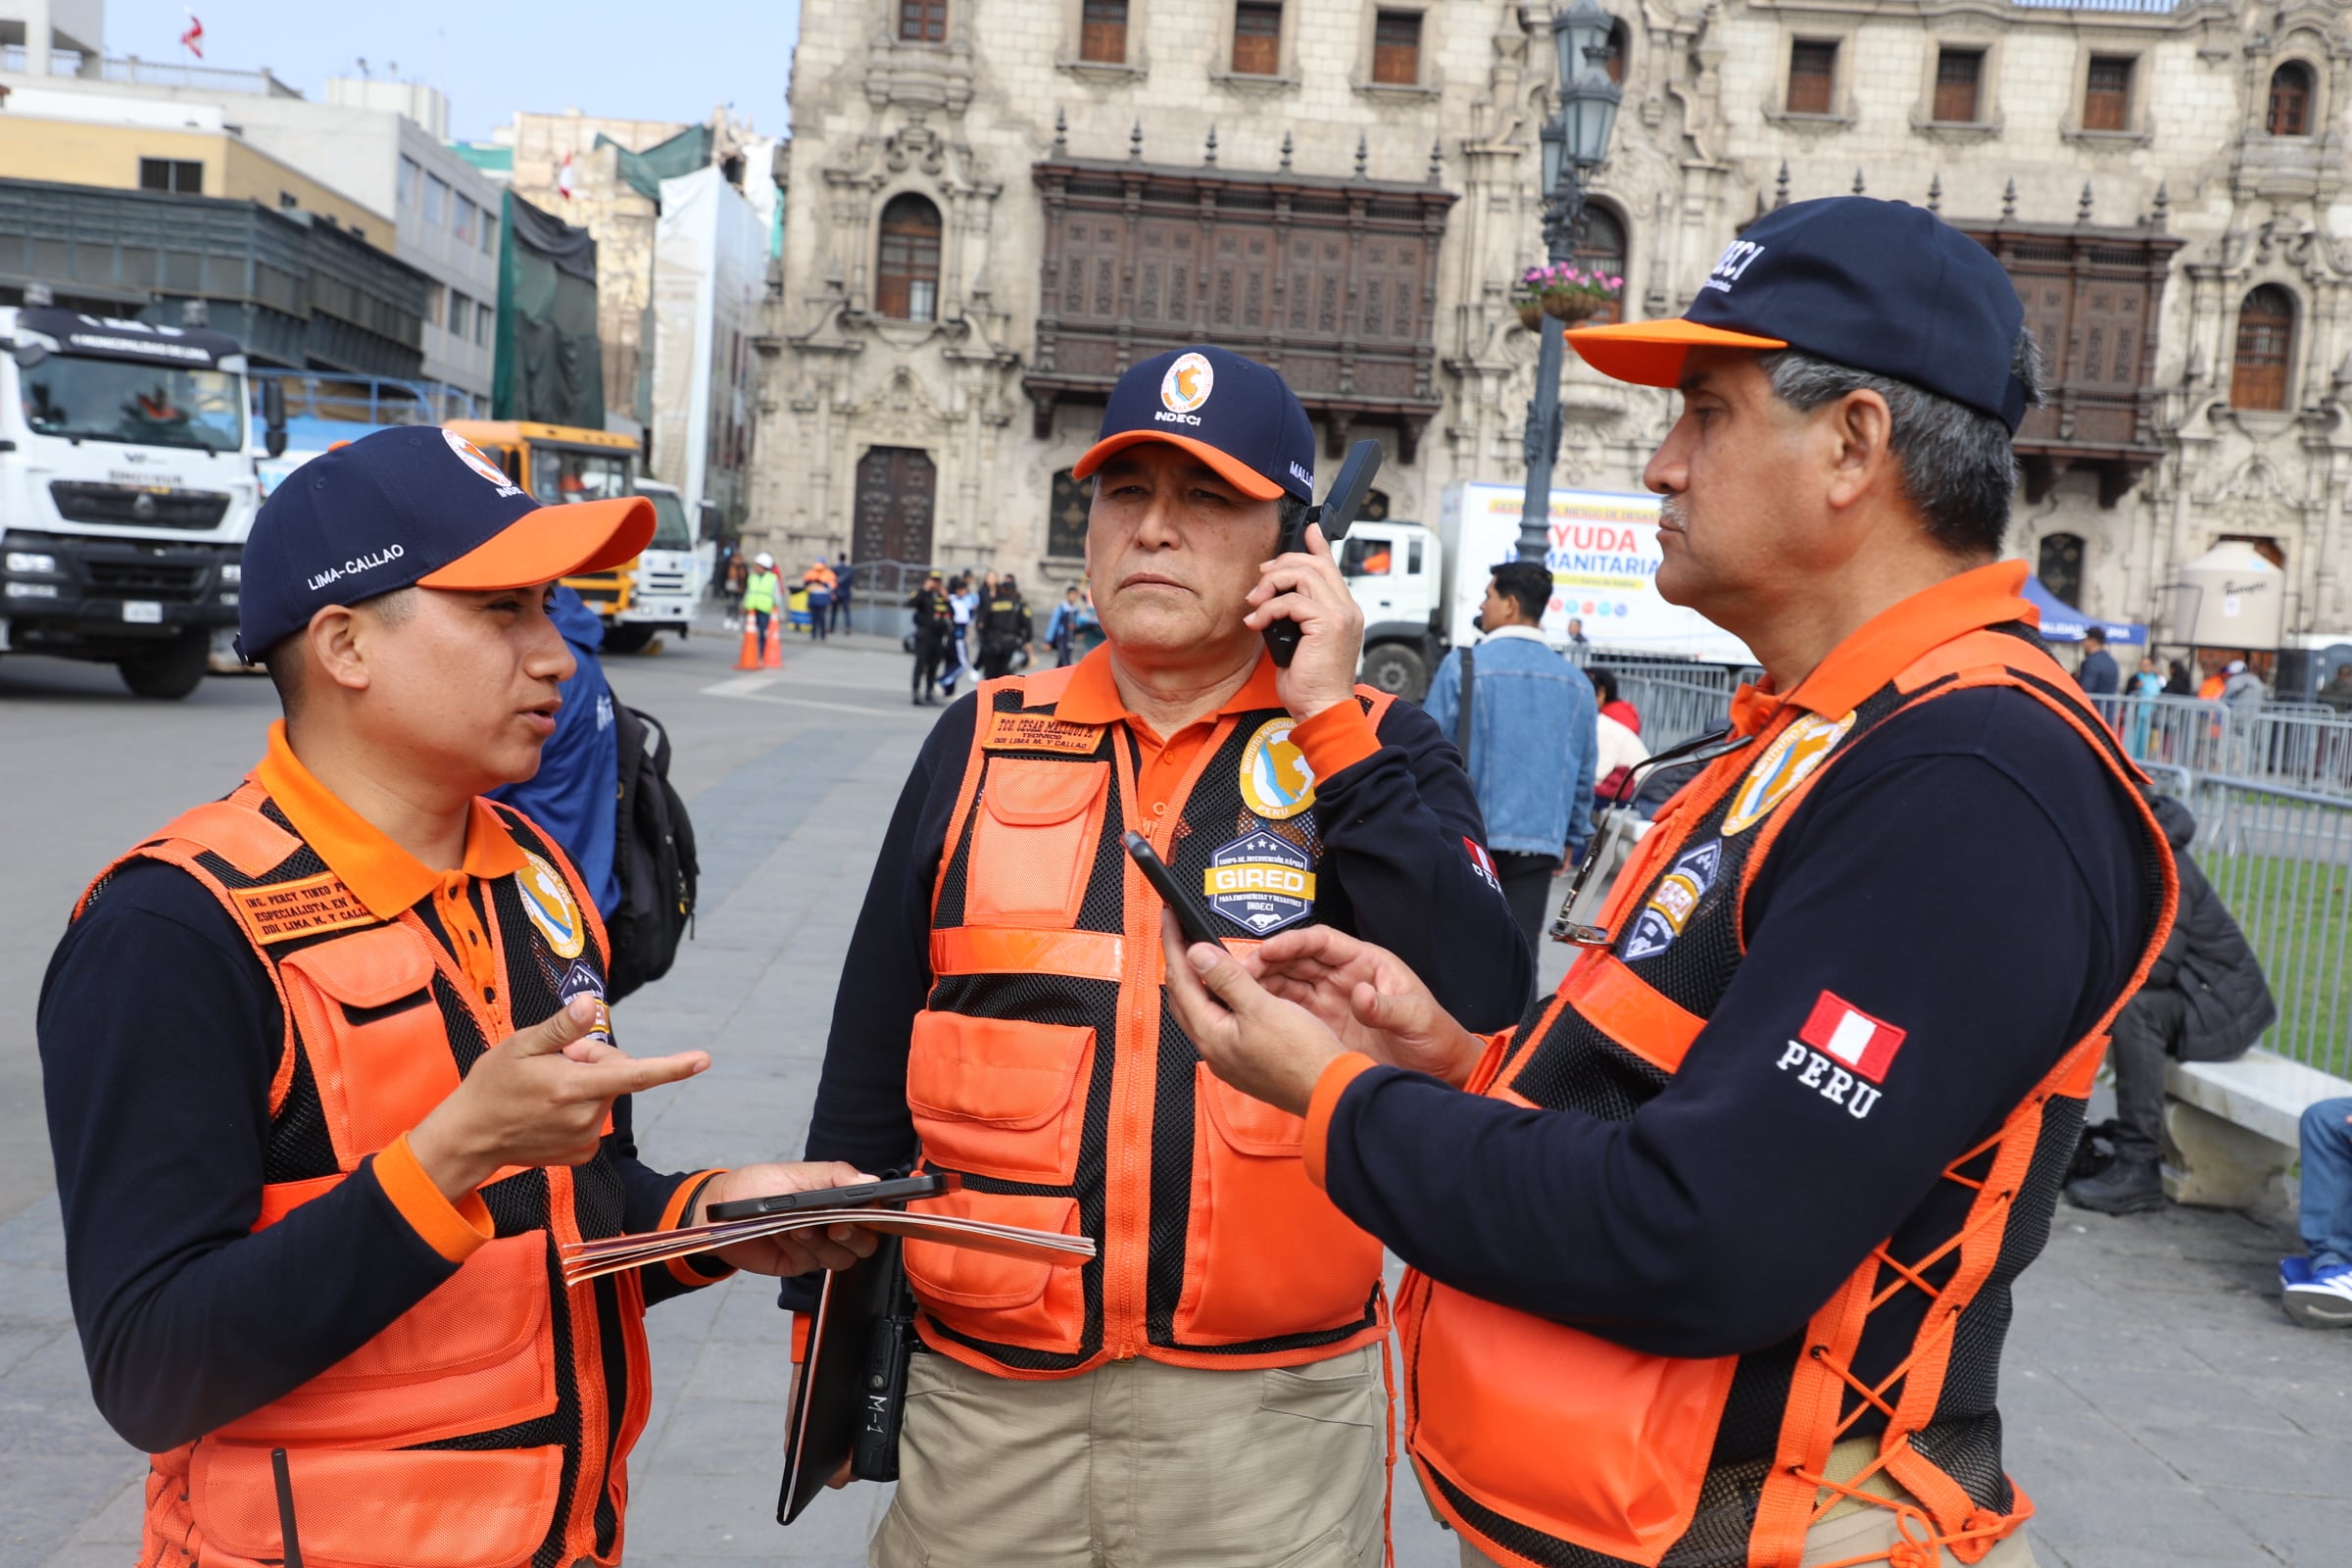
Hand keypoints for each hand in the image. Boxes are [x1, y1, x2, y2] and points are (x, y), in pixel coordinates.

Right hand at [408, 995, 710, 1200]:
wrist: (470, 1137)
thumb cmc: (492, 1085)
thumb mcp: (520, 1045)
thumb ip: (562, 1028)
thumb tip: (591, 1005)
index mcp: (574, 1087)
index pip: (634, 1075)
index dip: (672, 1067)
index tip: (703, 1060)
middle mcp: (585, 1116)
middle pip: (615, 1073)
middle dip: (592, 1060)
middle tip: (553, 1061)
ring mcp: (584, 1139)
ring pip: (604, 1095)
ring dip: (584, 1084)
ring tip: (545, 1088)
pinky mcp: (581, 1153)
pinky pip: (594, 1117)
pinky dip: (579, 1107)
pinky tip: (548, 1110)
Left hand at [691, 1163, 880, 1274]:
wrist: (716, 1214)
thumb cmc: (753, 1187)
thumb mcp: (793, 1173)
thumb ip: (833, 1176)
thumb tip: (870, 1182)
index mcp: (835, 1198)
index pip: (871, 1210)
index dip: (875, 1215)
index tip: (864, 1213)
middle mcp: (830, 1223)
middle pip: (865, 1242)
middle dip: (853, 1237)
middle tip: (835, 1227)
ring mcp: (816, 1245)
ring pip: (841, 1258)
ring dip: (820, 1243)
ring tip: (797, 1227)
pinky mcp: (798, 1262)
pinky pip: (812, 1264)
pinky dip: (799, 1250)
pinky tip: (783, 1236)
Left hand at [1159, 912, 1344, 1116]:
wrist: (1329, 1092)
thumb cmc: (1303, 1056)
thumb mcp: (1263, 1007)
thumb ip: (1228, 979)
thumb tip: (1196, 954)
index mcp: (1211, 1034)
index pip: (1181, 980)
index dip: (1174, 945)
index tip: (1169, 919)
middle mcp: (1213, 1050)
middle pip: (1184, 997)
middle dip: (1179, 962)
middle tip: (1178, 932)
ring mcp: (1229, 1058)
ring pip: (1202, 1011)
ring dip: (1198, 981)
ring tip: (1202, 956)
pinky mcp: (1246, 1061)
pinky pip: (1221, 1023)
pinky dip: (1219, 999)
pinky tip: (1230, 992)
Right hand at [1242, 926, 1485, 1087]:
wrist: (1439, 1072)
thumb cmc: (1436, 1036)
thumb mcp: (1416, 1018)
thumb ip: (1387, 1007)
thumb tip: (1362, 995)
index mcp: (1366, 963)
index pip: (1321, 942)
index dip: (1291, 943)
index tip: (1267, 950)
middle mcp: (1344, 978)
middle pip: (1296, 961)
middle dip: (1267, 963)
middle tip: (1239, 972)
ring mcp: (1331, 1002)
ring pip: (1287, 984)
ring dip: (1262, 985)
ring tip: (1236, 991)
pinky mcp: (1324, 1026)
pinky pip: (1290, 1012)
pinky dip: (1269, 1009)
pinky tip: (1252, 1014)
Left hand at [1247, 522, 1364, 722]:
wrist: (1322, 709)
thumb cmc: (1311, 683)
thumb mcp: (1300, 642)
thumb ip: (1296, 617)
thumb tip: (1274, 601)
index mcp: (1345, 612)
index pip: (1332, 568)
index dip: (1318, 546)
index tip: (1308, 531)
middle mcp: (1347, 609)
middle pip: (1315, 564)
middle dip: (1282, 565)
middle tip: (1260, 581)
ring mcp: (1340, 615)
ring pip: (1303, 576)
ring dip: (1271, 584)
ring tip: (1256, 603)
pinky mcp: (1327, 624)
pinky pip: (1291, 601)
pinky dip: (1269, 608)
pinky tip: (1257, 622)